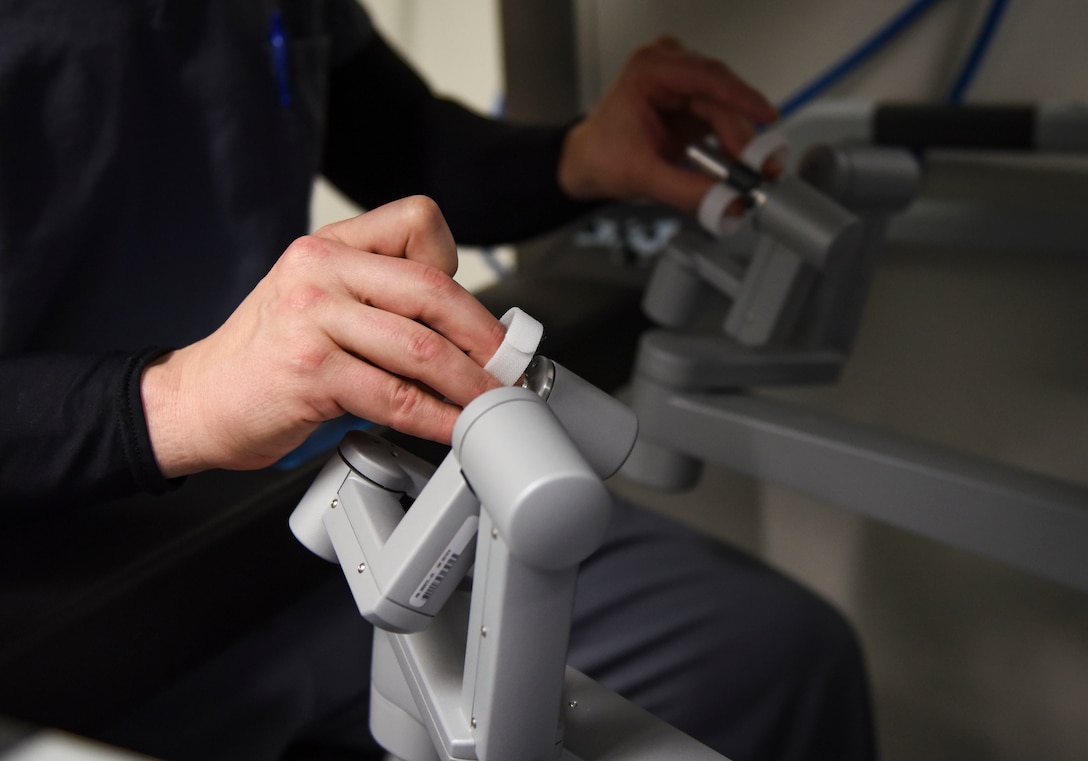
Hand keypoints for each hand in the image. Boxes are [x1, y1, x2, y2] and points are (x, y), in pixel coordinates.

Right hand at [141, 196, 505, 477]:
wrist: (197, 399)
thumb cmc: (267, 357)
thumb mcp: (320, 303)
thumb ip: (382, 303)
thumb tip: (466, 336)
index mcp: (331, 246)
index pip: (418, 223)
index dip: (459, 270)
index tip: (481, 317)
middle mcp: (321, 270)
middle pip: (433, 288)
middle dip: (484, 337)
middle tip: (509, 366)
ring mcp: (312, 317)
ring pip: (421, 346)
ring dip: (470, 384)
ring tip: (491, 403)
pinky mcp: (310, 370)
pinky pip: (395, 396)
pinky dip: (436, 418)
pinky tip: (451, 428)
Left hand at [558, 36, 778, 213]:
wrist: (588, 164)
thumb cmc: (601, 157)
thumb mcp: (642, 177)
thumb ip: (686, 191)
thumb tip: (728, 201)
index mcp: (649, 71)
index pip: (705, 77)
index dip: (741, 98)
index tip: (767, 117)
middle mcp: (669, 69)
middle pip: (720, 96)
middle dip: (744, 133)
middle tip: (764, 164)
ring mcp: (683, 85)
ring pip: (726, 108)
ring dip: (743, 140)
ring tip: (758, 168)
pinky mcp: (693, 103)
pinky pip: (724, 119)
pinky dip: (735, 142)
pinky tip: (744, 162)